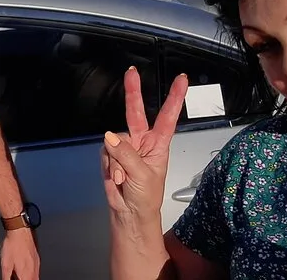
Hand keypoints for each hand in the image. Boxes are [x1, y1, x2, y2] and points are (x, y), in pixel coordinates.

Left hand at [0, 227, 39, 279]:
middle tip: (17, 276)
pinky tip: (24, 268)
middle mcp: (34, 270)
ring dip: (28, 278)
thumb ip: (6, 277)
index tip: (14, 278)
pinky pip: (36, 269)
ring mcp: (37, 263)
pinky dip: (30, 272)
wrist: (20, 230)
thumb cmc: (13, 244)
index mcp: (26, 274)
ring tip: (20, 274)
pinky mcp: (37, 257)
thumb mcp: (5, 265)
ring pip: (35, 277)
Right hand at [101, 67, 187, 217]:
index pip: (167, 116)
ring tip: (124, 178)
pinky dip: (108, 165)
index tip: (181, 80)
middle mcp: (142, 141)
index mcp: (159, 144)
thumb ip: (126, 154)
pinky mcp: (110, 155)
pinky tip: (115, 176)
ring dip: (116, 159)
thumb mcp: (142, 175)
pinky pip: (104, 151)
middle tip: (131, 72)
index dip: (174, 97)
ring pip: (114, 139)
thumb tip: (109, 136)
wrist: (129, 214)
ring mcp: (125, 147)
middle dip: (133, 91)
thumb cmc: (146, 197)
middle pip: (136, 112)